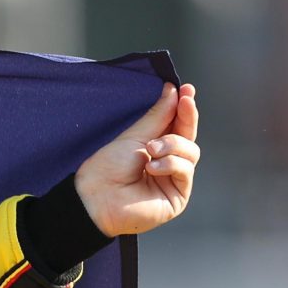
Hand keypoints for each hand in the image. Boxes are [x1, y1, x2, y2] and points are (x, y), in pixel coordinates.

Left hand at [75, 82, 198, 237]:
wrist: (96, 197)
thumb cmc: (108, 169)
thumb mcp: (135, 137)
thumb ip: (158, 116)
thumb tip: (173, 91)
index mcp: (155, 149)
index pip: (177, 126)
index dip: (184, 108)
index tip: (186, 90)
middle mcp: (167, 164)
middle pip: (188, 136)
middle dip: (187, 117)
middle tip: (185, 101)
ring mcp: (173, 180)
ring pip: (191, 152)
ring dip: (172, 145)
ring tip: (151, 149)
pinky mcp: (177, 196)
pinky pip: (185, 171)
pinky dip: (170, 164)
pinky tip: (152, 167)